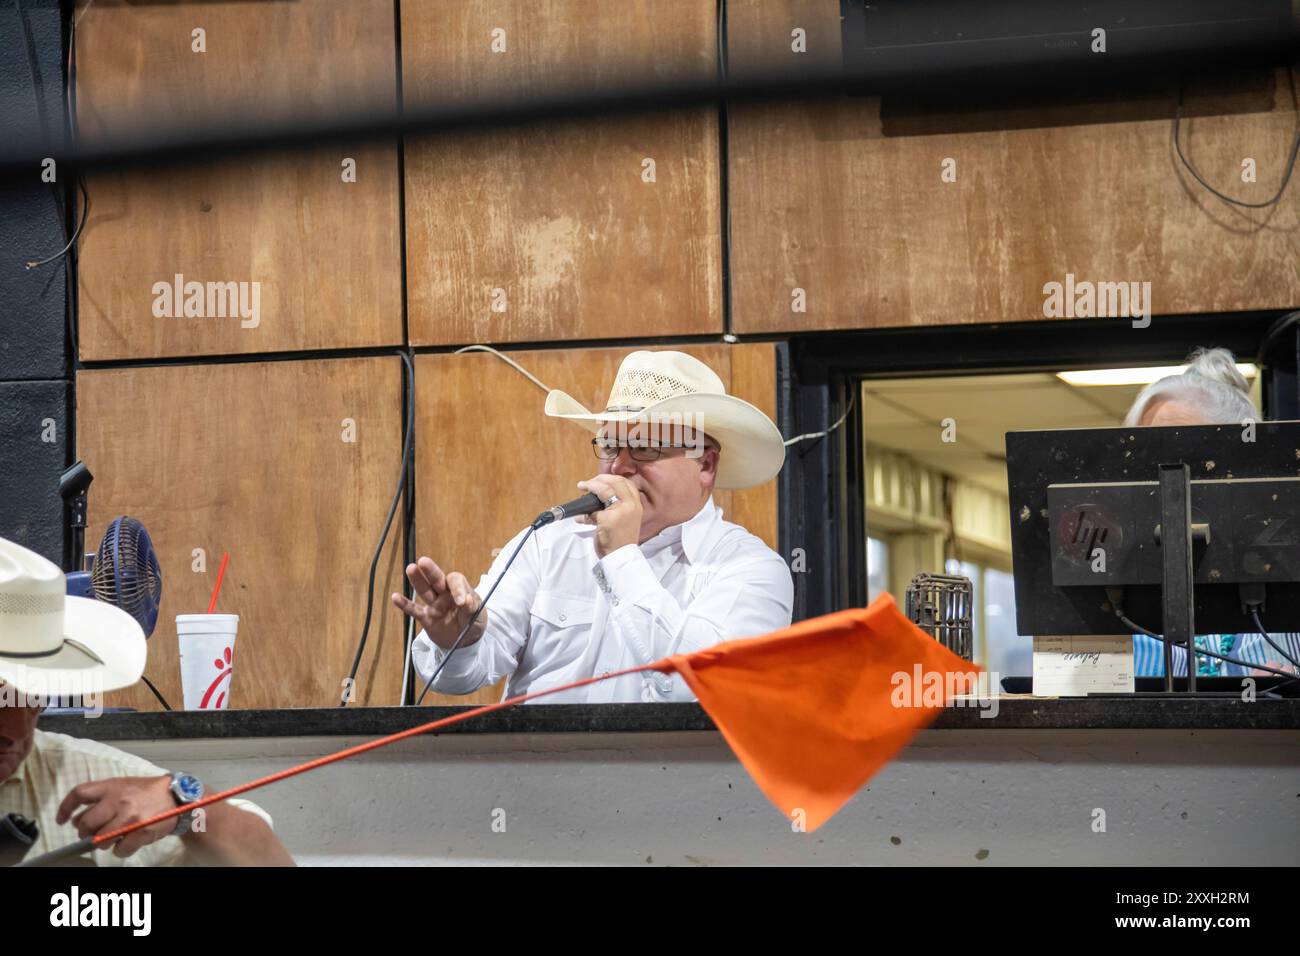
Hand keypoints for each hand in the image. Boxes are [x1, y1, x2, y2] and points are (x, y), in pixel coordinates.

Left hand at [56, 775, 177, 858]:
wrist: (178, 797)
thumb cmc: (148, 792)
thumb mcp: (123, 786)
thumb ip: (101, 799)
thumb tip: (77, 819)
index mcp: (112, 787)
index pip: (79, 794)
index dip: (65, 808)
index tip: (61, 820)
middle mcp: (118, 801)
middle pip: (86, 823)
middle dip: (84, 833)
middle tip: (90, 834)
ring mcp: (129, 818)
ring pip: (100, 840)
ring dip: (103, 842)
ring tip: (114, 836)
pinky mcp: (140, 832)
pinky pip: (119, 850)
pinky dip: (120, 849)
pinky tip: (128, 841)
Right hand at [391, 556, 486, 650]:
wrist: (465, 641)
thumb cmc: (473, 624)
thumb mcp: (478, 617)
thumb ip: (472, 608)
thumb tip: (467, 601)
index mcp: (461, 590)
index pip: (456, 581)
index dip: (458, 589)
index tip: (461, 602)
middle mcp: (446, 594)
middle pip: (437, 579)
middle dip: (431, 571)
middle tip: (423, 561)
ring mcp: (434, 605)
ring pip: (425, 590)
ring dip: (417, 580)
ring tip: (410, 569)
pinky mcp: (426, 617)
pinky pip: (414, 610)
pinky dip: (405, 604)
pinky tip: (395, 597)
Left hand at [576, 474, 643, 558]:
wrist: (621, 557)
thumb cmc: (621, 540)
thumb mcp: (625, 520)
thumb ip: (616, 507)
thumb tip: (598, 496)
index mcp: (636, 505)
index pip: (626, 483)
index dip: (612, 478)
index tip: (601, 479)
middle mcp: (631, 505)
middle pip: (615, 482)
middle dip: (599, 479)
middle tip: (588, 483)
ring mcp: (620, 511)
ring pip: (604, 490)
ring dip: (591, 486)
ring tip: (582, 488)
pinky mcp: (608, 519)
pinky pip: (593, 511)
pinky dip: (584, 513)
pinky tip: (580, 518)